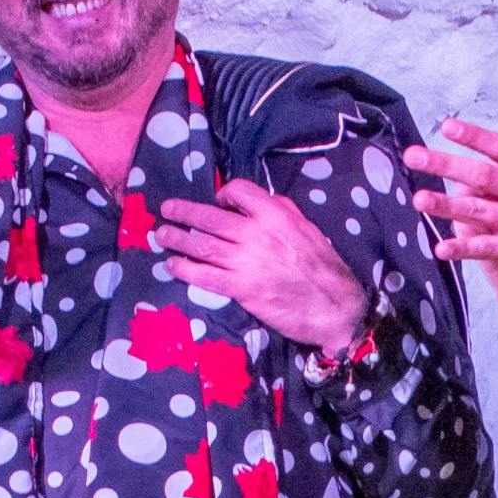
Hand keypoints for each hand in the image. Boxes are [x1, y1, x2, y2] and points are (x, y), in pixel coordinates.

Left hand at [155, 178, 366, 352]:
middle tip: (167, 211)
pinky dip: (184, 269)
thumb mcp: (307, 229)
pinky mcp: (242, 288)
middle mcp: (257, 233)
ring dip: (176, 239)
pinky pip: (204, 275)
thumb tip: (256, 203)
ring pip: (201, 244)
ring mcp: (247, 261)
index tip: (218, 203)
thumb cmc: (324, 268)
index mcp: (276, 215)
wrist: (336, 307)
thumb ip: (281, 212)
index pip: (238, 190)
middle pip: (209, 217)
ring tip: (162, 236)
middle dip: (183, 212)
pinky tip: (173, 265)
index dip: (223, 194)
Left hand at [405, 94, 497, 300]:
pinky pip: (488, 249)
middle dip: (446, 165)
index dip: (474, 135)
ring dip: (447, 205)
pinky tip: (441, 248)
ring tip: (419, 199)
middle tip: (414, 157)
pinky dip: (465, 249)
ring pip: (479, 211)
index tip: (447, 126)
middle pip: (482, 175)